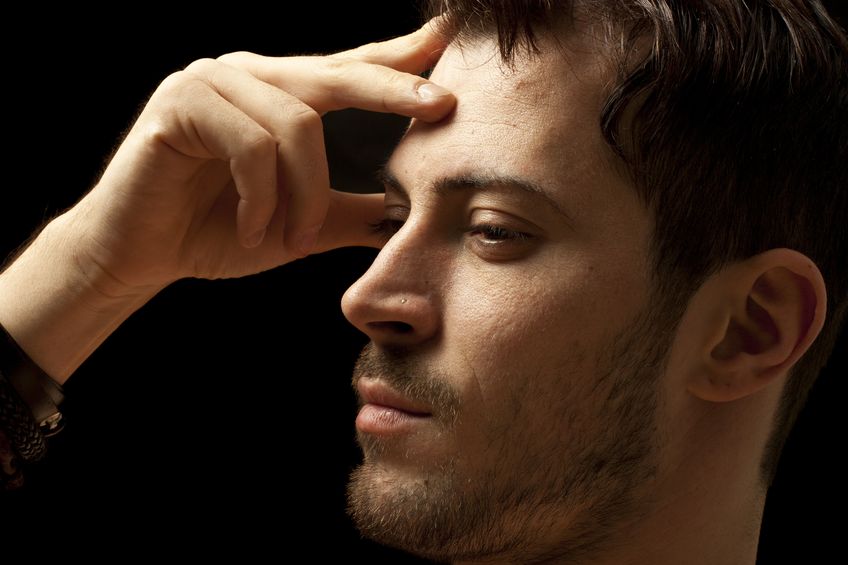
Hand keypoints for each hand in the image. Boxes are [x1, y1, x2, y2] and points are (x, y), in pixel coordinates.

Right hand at [64, 21, 454, 295]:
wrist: (141, 255)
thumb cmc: (218, 232)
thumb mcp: (299, 223)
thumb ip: (349, 213)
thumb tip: (407, 215)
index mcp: (279, 95)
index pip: (348, 68)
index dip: (398, 57)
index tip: (450, 42)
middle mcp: (248, 76)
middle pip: (336, 74)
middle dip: (391, 92)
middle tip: (441, 107)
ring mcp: (212, 82)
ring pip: (295, 123)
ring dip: (303, 193)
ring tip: (290, 235)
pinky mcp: (180, 104)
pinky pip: (250, 144)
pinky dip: (260, 196)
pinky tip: (248, 227)